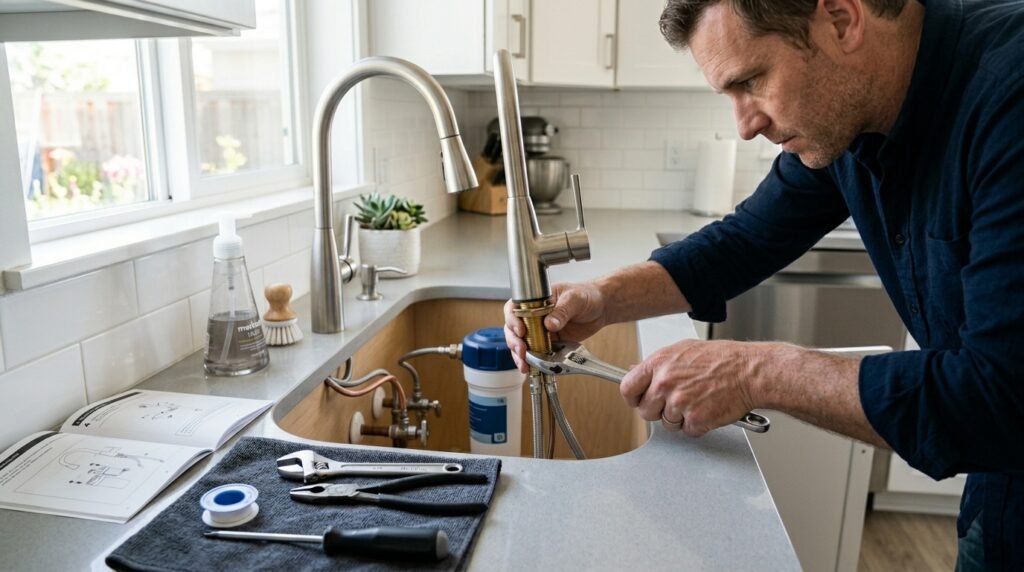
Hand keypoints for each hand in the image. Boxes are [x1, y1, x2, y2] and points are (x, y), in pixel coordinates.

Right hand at [503, 281, 607, 372]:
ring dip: (519, 355)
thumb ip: (562, 311)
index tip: (521, 331)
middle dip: (514, 342)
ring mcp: (539, 331)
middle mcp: (533, 316)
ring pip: (521, 344)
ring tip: (524, 365)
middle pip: (513, 329)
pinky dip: (532, 361)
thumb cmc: (586, 295)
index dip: (513, 320)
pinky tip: (530, 368)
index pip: (515, 308)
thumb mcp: (575, 299)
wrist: (600, 308)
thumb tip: (550, 324)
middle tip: (522, 351)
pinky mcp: (548, 343)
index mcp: (535, 300)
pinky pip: (536, 353)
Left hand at [620, 339, 764, 436]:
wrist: (750, 371)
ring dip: (681, 418)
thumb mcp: (683, 350)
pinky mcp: (695, 419)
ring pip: (667, 423)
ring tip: (698, 400)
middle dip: (659, 410)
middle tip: (677, 402)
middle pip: (645, 411)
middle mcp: (665, 383)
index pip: (627, 388)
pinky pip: (687, 430)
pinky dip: (698, 424)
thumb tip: (638, 371)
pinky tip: (708, 408)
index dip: (634, 397)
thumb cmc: (722, 359)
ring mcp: (679, 402)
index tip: (639, 400)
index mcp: (659, 364)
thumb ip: (658, 364)